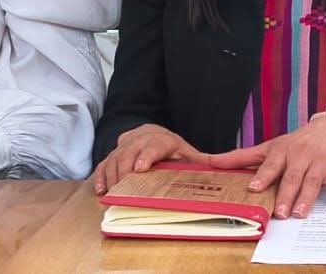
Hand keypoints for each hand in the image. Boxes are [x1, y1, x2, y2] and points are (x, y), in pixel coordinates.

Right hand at [90, 124, 212, 193]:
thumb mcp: (187, 152)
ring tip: (113, 194)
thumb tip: (224, 169)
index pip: (154, 145)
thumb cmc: (171, 148)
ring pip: (114, 158)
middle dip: (125, 171)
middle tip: (123, 188)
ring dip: (112, 177)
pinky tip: (102, 190)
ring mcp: (124, 146)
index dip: (147, 155)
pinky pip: (103, 163)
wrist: (150, 132)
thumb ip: (202, 162)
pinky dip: (101, 176)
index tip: (141, 168)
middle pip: (129, 153)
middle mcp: (141, 139)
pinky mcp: (113, 153)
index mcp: (163, 140)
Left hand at [208, 116, 325, 218]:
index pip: (271, 164)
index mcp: (282, 151)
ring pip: (312, 182)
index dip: (263, 176)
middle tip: (280, 212)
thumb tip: (212, 162)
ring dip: (307, 198)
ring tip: (300, 213)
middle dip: (285, 194)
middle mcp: (300, 156)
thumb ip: (243, 157)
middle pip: (292, 177)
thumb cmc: (297, 142)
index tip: (254, 188)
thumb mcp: (271, 146)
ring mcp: (320, 164)